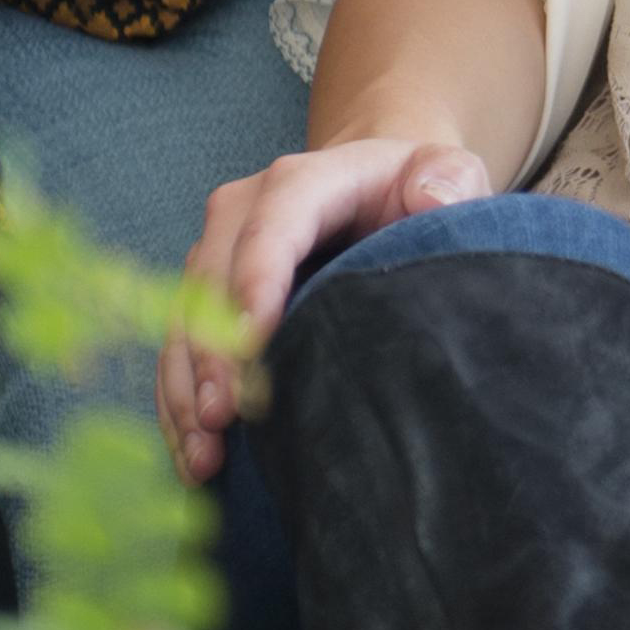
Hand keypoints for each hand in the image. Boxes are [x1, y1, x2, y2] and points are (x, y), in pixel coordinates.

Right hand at [158, 132, 493, 482]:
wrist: (377, 185)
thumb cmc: (413, 187)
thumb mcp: (447, 173)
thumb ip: (450, 178)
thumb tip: (431, 199)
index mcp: (302, 182)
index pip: (271, 227)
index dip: (256, 279)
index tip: (252, 340)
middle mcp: (243, 214)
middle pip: (211, 281)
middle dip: (211, 353)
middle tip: (222, 418)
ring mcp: (217, 255)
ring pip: (183, 323)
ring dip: (186, 390)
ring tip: (203, 456)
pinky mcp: (205, 298)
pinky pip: (179, 352)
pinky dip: (179, 403)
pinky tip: (194, 456)